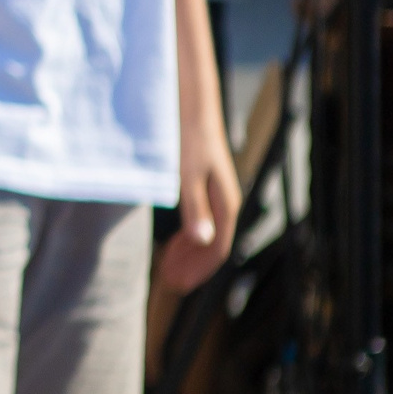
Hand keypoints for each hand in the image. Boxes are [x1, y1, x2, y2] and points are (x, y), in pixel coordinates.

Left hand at [162, 114, 240, 291]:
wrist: (192, 108)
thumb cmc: (188, 140)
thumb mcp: (187, 175)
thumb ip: (195, 208)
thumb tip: (204, 242)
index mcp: (225, 204)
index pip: (217, 249)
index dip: (197, 270)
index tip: (175, 284)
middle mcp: (225, 203)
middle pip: (212, 246)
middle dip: (192, 267)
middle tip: (168, 283)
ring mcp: (216, 196)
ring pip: (206, 235)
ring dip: (188, 254)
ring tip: (167, 269)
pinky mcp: (204, 188)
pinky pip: (200, 221)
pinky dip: (187, 237)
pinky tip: (173, 243)